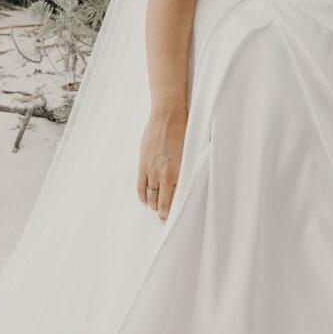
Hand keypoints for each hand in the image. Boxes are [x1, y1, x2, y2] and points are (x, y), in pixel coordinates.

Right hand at [137, 105, 187, 219]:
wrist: (168, 115)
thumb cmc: (184, 131)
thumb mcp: (191, 153)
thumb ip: (188, 169)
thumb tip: (190, 180)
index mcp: (181, 172)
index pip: (176, 200)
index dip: (173, 212)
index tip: (173, 218)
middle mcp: (166, 174)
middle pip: (162, 202)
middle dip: (162, 213)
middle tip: (164, 218)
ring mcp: (152, 170)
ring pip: (150, 196)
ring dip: (153, 204)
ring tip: (155, 207)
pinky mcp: (143, 164)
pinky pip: (140, 187)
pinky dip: (143, 196)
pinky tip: (145, 200)